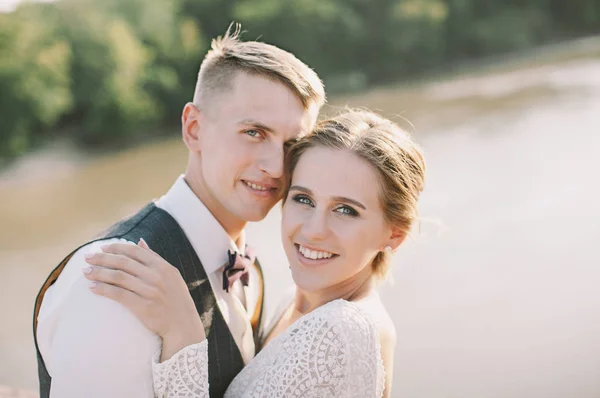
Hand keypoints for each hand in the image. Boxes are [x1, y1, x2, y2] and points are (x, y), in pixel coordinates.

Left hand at [83, 239, 205, 359]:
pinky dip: (104, 289)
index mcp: (163, 267)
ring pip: (118, 277)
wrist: (183, 325)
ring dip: (99, 273)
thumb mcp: (171, 275)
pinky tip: (92, 288)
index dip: (116, 248)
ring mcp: (150, 292)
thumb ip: (155, 258)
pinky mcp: (143, 307)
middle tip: (86, 257)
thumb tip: (140, 241)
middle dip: (102, 258)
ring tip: (86, 272)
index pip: (135, 251)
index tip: (101, 248)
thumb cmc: (175, 299)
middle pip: (123, 262)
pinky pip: (119, 295)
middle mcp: (157, 277)